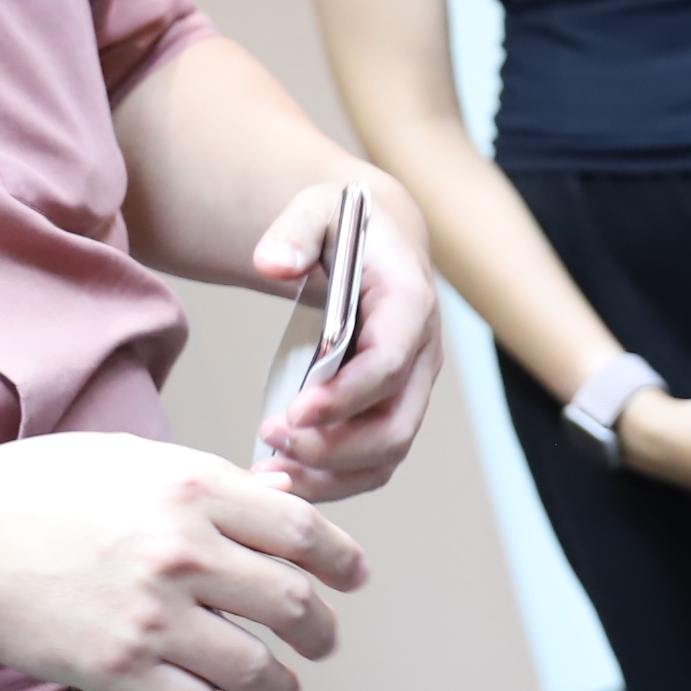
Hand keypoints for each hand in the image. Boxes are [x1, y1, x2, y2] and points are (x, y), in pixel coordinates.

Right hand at [0, 431, 368, 690]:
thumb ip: (208, 481)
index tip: (353, 576)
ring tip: (287, 685)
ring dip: (285, 683)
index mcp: (192, 488)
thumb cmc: (34, 490)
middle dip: (322, 628)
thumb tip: (277, 500)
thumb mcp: (130, 459)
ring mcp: (153, 615)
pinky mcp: (119, 668)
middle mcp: (183, 551)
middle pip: (293, 602)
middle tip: (324, 637)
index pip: (302, 530)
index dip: (341, 559)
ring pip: (257, 665)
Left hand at [250, 178, 443, 500]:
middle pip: (395, 425)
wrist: (372, 242)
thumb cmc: (344, 225)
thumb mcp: (316, 209)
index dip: (347, 395)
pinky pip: (372, 462)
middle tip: (272, 442)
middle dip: (334, 448)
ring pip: (386, 454)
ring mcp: (411, 387)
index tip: (294, 412)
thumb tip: (272, 265)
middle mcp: (422, 354)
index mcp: (410, 302)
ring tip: (268, 475)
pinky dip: (332, 480)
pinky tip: (282, 477)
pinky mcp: (392, 408)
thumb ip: (294, 232)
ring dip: (330, 476)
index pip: (391, 362)